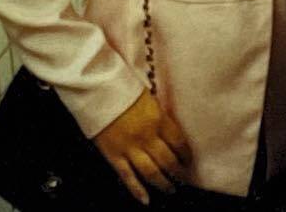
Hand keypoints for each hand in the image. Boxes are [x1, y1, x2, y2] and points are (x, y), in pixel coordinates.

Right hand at [92, 90, 191, 204]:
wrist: (95, 87)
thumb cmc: (120, 86)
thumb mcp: (147, 96)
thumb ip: (158, 115)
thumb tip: (169, 130)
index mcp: (158, 119)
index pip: (179, 143)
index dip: (186, 155)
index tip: (189, 161)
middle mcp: (147, 136)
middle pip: (168, 161)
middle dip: (178, 172)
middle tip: (183, 179)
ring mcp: (130, 147)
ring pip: (151, 172)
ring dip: (163, 183)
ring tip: (170, 189)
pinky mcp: (114, 155)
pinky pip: (128, 177)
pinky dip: (137, 190)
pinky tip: (146, 199)